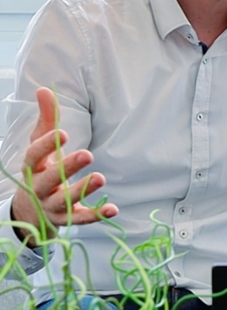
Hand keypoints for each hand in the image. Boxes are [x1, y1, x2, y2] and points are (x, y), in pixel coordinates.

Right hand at [10, 87, 118, 244]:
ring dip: (83, 190)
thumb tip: (44, 89)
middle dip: (68, 166)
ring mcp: (52, 206)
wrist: (30, 212)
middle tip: (87, 154)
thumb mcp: (40, 145)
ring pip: (65, 201)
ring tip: (100, 177)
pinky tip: (113, 208)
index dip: (46, 145)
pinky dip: (97, 215)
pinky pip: (82, 219)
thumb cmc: (40, 170)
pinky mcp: (67, 219)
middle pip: (50, 178)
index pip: (34, 155)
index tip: (63, 133)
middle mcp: (39, 187)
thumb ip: (46, 119)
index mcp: (32, 167)